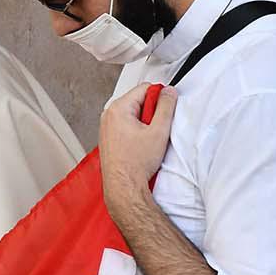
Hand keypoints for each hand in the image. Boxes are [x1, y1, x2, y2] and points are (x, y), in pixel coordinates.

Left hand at [99, 83, 177, 215]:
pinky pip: (126, 125)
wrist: (123, 186)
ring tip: (147, 140)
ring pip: (133, 114)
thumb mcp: (158, 131)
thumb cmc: (135, 164)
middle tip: (155, 130)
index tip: (165, 110)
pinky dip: (136, 131)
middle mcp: (108, 115)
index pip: (145, 88)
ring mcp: (106, 127)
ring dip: (144, 123)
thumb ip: (166, 106)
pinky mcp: (108, 137)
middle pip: (138, 100)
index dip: (160, 98)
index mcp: (118, 109)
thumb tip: (169, 92)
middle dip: (151, 112)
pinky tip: (140, 145)